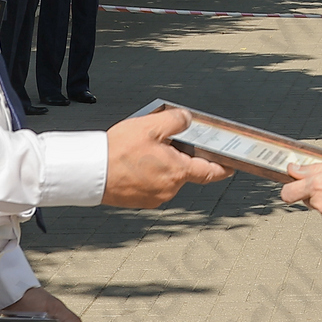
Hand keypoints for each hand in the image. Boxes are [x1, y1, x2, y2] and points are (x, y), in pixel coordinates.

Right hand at [103, 108, 232, 207]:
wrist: (90, 173)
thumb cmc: (119, 151)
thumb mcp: (150, 126)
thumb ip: (175, 121)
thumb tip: (187, 119)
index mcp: (177, 172)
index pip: (209, 172)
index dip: (222, 168)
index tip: (231, 165)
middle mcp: (169, 189)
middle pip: (183, 170)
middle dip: (177, 156)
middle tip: (161, 140)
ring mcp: (154, 197)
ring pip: (166, 177)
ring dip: (160, 164)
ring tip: (140, 149)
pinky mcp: (139, 201)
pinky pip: (151, 184)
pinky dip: (148, 173)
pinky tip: (133, 162)